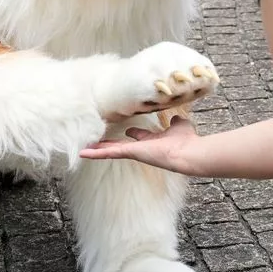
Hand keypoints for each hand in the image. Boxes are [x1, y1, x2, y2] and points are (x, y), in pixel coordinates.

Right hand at [79, 116, 199, 174]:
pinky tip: (84, 153)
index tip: (128, 130)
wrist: (188, 152)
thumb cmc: (187, 141)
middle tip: (97, 143)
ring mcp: (135, 151)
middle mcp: (143, 148)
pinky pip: (110, 153)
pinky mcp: (131, 152)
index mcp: (154, 142)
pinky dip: (97, 153)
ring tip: (84, 150)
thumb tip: (176, 118)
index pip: (140, 137)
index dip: (135, 133)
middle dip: (110, 144)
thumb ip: (176, 123)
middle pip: (122, 146)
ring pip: (112, 151)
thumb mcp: (180, 126)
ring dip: (98, 150)